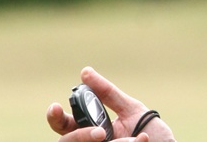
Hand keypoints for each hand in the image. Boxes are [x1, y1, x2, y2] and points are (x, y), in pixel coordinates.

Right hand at [47, 67, 175, 141]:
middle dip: (79, 136)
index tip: (55, 107)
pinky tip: (143, 140)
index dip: (56, 117)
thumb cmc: (151, 132)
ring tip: (135, 138)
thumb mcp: (131, 110)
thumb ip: (108, 94)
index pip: (65, 125)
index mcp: (91, 129)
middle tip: (99, 133)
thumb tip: (85, 72)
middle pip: (66, 141)